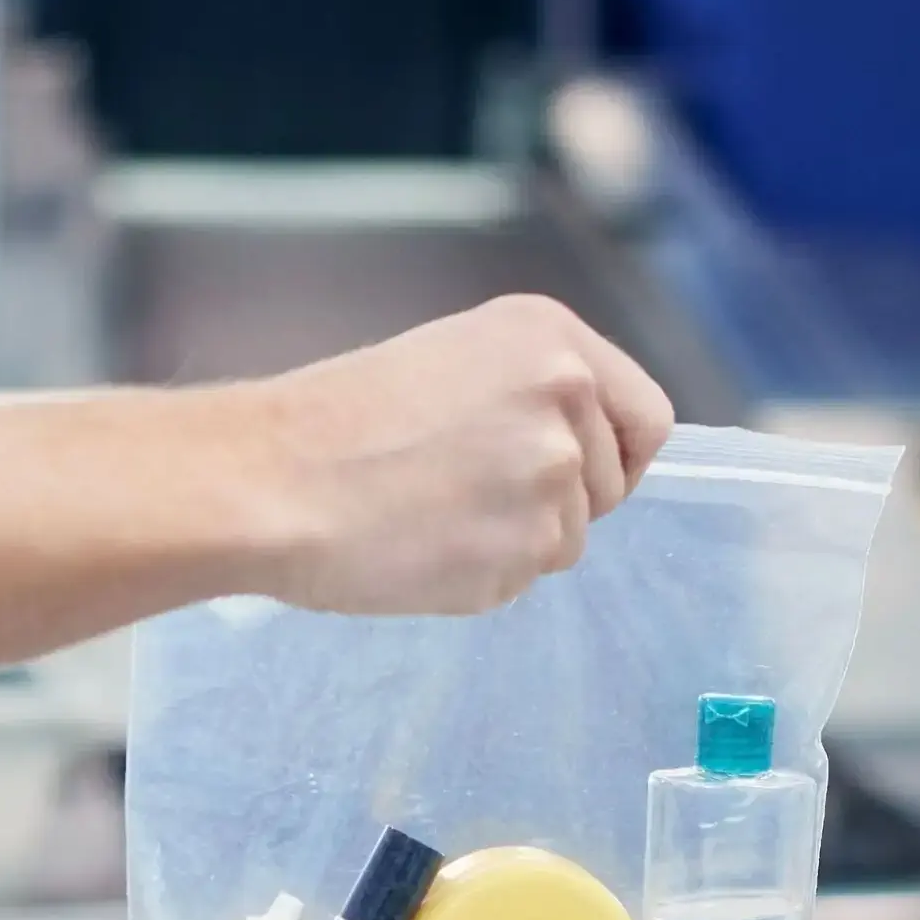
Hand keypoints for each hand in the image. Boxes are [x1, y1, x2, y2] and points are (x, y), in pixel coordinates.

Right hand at [242, 295, 676, 614]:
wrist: (271, 479)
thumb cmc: (336, 422)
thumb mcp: (451, 362)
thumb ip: (530, 396)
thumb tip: (576, 454)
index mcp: (551, 339)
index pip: (648, 416)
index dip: (618, 454)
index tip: (584, 472)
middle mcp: (565, 401)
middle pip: (611, 486)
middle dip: (559, 502)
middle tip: (470, 493)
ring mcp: (549, 480)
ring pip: (566, 541)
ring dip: (513, 542)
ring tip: (432, 515)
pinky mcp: (521, 552)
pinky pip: (522, 581)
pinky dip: (480, 575)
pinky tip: (421, 545)